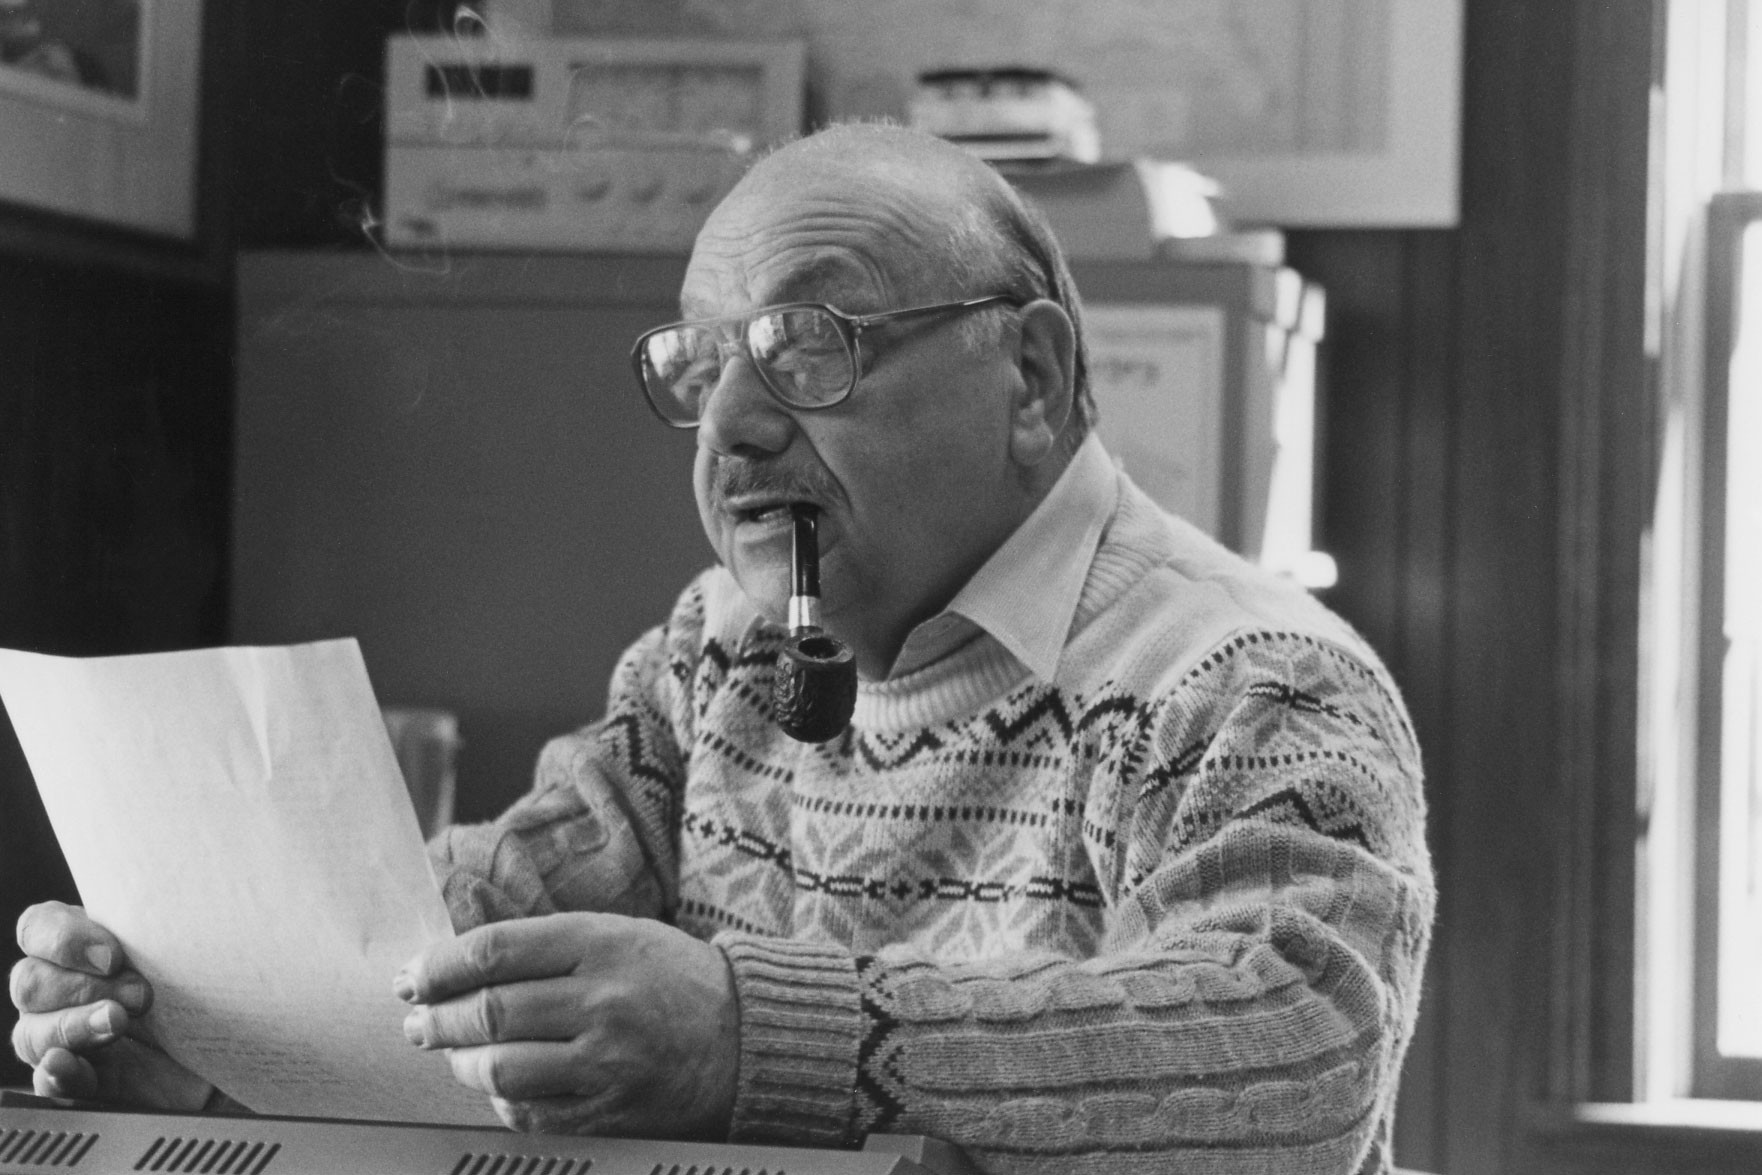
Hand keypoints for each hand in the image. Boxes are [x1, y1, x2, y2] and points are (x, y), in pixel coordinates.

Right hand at [11, 901, 213, 1109]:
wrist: (238, 1041)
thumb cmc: (215, 984)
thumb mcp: (193, 950)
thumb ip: (163, 933)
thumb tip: (161, 917)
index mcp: (85, 943)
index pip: (38, 928)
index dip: (62, 939)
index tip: (113, 956)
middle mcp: (64, 989)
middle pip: (29, 982)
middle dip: (81, 987)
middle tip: (140, 995)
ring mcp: (66, 1038)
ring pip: (31, 1033)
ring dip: (74, 1026)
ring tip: (117, 1023)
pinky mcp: (81, 1081)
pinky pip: (48, 1081)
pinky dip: (57, 1073)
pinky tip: (68, 1065)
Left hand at [397, 913, 737, 1138]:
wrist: (746, 1038)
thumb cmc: (674, 980)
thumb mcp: (620, 935)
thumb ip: (548, 945)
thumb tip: (462, 961)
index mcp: (603, 944)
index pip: (496, 951)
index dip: (440, 965)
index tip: (414, 975)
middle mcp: (604, 1001)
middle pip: (490, 1010)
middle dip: (436, 1018)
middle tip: (417, 1020)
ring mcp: (608, 1062)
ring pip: (501, 1067)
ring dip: (460, 1062)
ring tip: (452, 1054)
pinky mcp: (610, 1112)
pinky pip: (530, 1113)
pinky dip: (500, 1099)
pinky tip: (497, 1085)